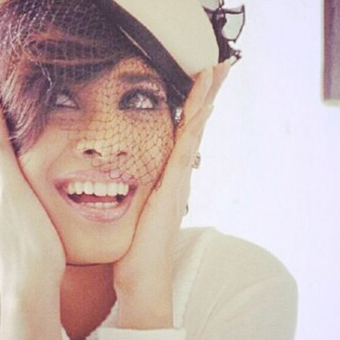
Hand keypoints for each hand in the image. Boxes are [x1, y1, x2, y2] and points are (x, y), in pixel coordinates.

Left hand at [113, 61, 230, 327]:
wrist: (142, 276)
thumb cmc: (134, 250)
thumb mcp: (132, 214)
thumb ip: (132, 196)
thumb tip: (119, 185)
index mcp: (167, 179)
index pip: (182, 135)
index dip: (192, 108)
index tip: (199, 80)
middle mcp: (178, 176)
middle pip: (196, 126)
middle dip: (208, 94)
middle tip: (221, 63)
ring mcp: (178, 180)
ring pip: (195, 130)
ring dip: (206, 98)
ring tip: (218, 69)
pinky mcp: (172, 187)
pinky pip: (184, 147)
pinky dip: (195, 122)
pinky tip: (202, 102)